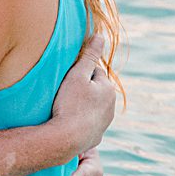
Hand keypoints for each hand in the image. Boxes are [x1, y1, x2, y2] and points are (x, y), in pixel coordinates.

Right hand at [49, 37, 115, 154]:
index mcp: (108, 89)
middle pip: (94, 90)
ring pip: (91, 107)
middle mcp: (111, 107)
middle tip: (63, 94)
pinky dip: (79, 121)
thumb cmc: (70, 104)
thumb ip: (89, 55)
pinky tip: (67, 122)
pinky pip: (86, 124)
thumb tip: (100, 36)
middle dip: (82, 89)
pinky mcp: (95, 138)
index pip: (94, 72)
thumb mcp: (77, 74)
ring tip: (64, 109)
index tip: (66, 79)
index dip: (78, 73)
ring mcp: (104, 124)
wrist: (65, 139)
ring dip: (81, 105)